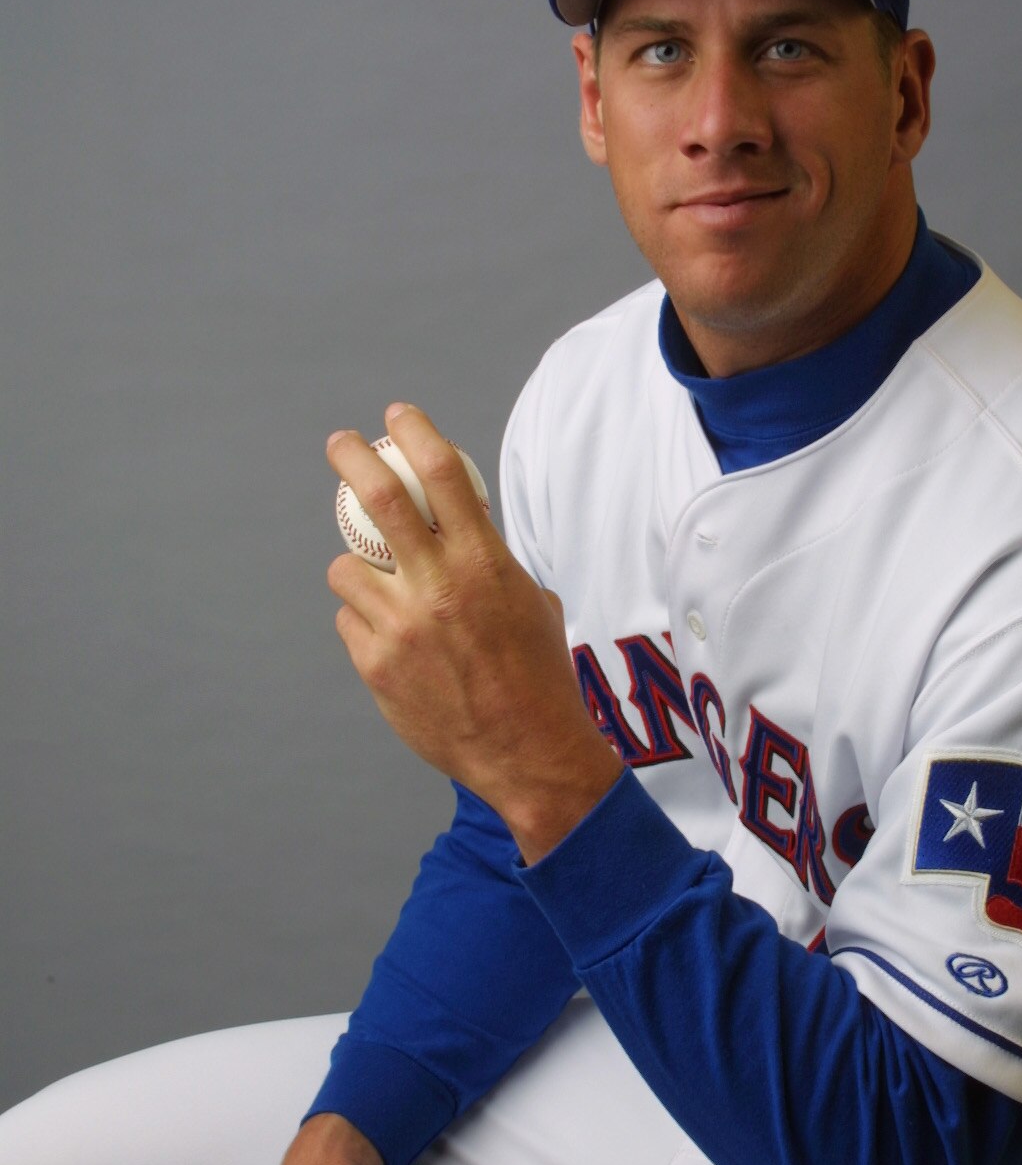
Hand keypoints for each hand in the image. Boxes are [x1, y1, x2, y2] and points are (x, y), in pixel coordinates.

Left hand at [326, 404, 620, 860]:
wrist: (527, 750)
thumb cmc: (537, 673)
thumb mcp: (531, 601)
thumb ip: (490, 561)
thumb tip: (461, 525)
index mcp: (484, 564)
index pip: (444, 476)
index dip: (417, 433)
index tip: (399, 414)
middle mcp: (438, 588)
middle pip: (379, 500)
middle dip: (352, 459)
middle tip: (341, 444)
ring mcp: (401, 627)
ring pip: (347, 570)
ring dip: (358, 570)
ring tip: (382, 591)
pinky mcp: (375, 664)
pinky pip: (350, 622)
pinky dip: (365, 623)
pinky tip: (394, 644)